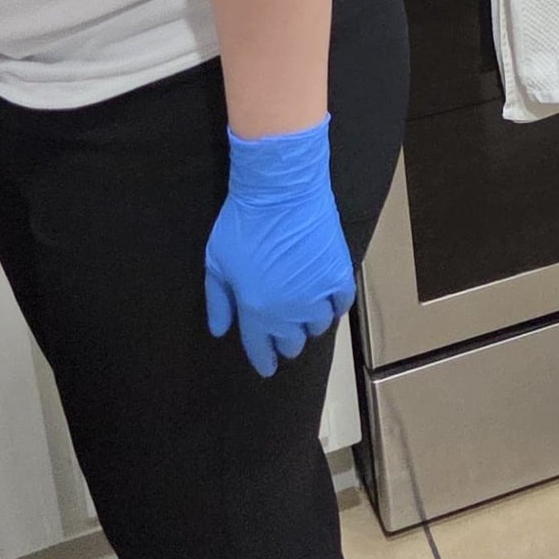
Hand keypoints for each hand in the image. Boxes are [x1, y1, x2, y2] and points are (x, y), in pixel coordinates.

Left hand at [204, 119, 354, 377]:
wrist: (281, 191)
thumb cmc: (242, 225)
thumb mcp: (216, 263)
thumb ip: (218, 300)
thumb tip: (220, 330)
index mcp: (256, 309)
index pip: (261, 347)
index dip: (264, 359)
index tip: (267, 367)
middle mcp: (289, 311)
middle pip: (293, 342)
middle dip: (286, 342)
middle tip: (284, 335)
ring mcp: (317, 294)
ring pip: (318, 326)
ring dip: (309, 325)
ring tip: (304, 315)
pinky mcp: (338, 275)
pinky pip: (341, 304)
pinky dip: (334, 307)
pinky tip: (327, 301)